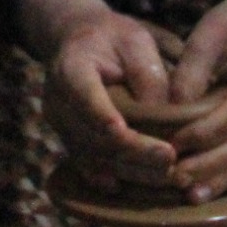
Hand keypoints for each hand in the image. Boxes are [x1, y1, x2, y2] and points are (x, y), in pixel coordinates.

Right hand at [19, 0, 178, 190]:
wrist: (78, 43)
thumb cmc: (112, 38)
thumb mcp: (134, 40)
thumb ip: (148, 72)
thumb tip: (165, 113)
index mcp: (70, 68)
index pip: (83, 95)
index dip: (103, 117)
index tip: (125, 132)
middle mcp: (57, 101)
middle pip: (92, 134)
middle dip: (132, 151)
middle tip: (170, 159)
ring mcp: (60, 125)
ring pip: (92, 156)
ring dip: (129, 170)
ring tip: (166, 176)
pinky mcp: (68, 141)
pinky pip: (88, 165)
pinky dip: (112, 178)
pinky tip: (135, 187)